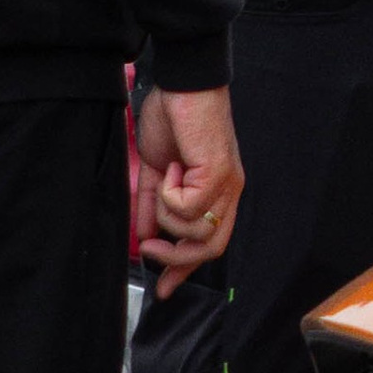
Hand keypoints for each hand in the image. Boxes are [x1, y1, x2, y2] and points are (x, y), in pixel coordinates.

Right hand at [131, 84, 243, 290]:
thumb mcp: (157, 170)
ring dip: (167, 215)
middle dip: (176, 258)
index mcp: (217, 193)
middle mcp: (229, 193)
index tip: (163, 288)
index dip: (185, 270)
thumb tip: (142, 236)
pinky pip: (187, 208)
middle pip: (210, 250)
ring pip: (196, 233)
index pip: (209, 244)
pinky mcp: (218, 174)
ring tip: (163, 181)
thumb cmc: (174, 118)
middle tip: (150, 248)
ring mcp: (227, 185)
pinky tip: (171, 167)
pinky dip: (169, 193)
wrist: (182, 83)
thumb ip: (151, 205)